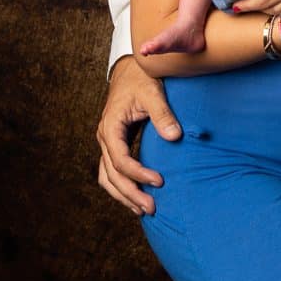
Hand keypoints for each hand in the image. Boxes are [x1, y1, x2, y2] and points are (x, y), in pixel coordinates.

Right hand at [96, 56, 181, 215]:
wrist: (131, 69)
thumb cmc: (142, 78)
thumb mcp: (153, 93)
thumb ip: (163, 114)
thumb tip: (175, 137)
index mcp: (111, 126)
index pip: (121, 160)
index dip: (139, 174)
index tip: (160, 181)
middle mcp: (104, 137)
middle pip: (111, 175)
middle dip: (130, 194)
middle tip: (152, 208)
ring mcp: (107, 142)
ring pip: (107, 177)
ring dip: (123, 195)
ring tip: (143, 211)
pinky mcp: (115, 144)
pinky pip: (112, 171)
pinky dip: (121, 186)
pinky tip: (135, 197)